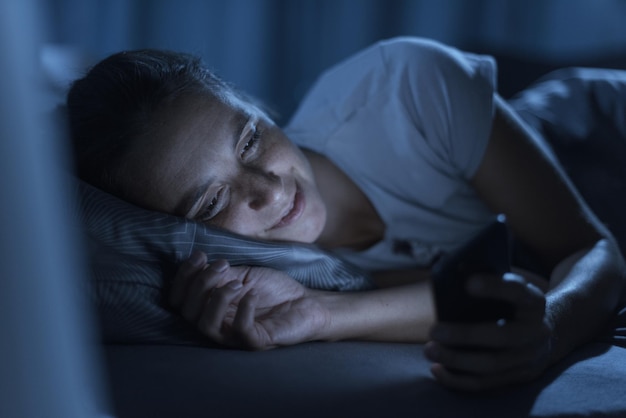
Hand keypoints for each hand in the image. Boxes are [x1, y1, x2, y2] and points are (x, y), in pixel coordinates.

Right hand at [170, 251, 329, 349]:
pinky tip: (253, 295)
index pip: (179, 300)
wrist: (307, 302)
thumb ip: (221, 275)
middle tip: (223, 265)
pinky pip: (240, 331)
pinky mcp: (256, 342)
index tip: (199, 256)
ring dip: (217, 298)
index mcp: (210, 308)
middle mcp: (218, 325)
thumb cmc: (274, 290)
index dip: (183, 278)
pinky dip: (243, 309)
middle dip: (200, 284)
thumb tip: (200, 264)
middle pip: (187, 312)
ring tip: (238, 282)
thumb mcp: (244, 275)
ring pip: (206, 326)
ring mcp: (235, 337)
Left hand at [425, 272, 552, 390]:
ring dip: (456, 360)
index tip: (468, 283)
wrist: (543, 336)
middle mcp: (536, 332)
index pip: (518, 292)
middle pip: (502, 337)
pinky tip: (436, 369)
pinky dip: (457, 379)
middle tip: (434, 330)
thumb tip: (453, 276)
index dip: (495, 287)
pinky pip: (484, 384)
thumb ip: (490, 283)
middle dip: (465, 335)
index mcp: (534, 303)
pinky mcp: (516, 379)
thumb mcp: (509, 290)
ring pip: (491, 365)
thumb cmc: (512, 306)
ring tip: (429, 350)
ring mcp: (528, 360)